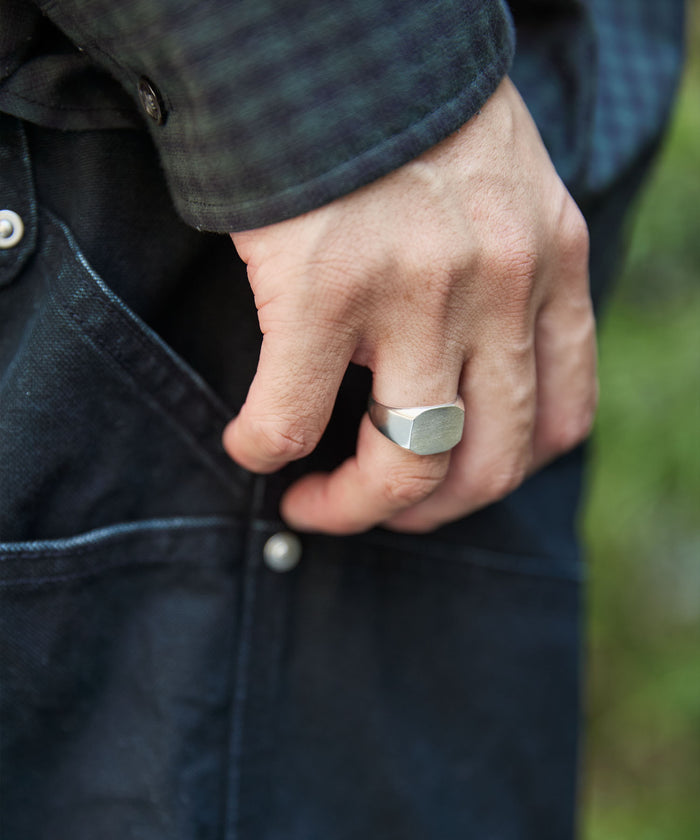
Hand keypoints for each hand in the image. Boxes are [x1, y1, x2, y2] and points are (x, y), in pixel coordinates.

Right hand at [223, 77, 595, 533]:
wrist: (333, 34)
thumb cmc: (407, 115)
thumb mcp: (503, 186)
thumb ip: (509, 270)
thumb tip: (467, 359)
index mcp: (550, 262)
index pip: (563, 417)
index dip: (503, 473)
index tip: (450, 481)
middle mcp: (500, 285)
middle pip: (487, 465)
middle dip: (428, 514)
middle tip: (377, 509)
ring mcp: (415, 292)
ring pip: (406, 467)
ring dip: (354, 508)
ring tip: (313, 503)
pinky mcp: (322, 289)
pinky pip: (288, 421)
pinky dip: (262, 449)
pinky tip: (247, 444)